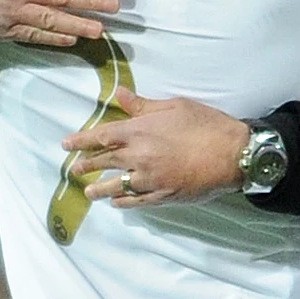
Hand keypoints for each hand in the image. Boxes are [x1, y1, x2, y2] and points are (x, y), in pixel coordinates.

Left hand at [62, 91, 248, 206]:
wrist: (233, 154)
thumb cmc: (206, 125)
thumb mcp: (174, 106)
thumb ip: (143, 105)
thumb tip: (120, 95)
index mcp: (140, 131)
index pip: (101, 136)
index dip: (81, 141)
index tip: (66, 144)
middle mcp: (139, 157)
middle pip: (104, 162)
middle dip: (86, 166)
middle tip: (73, 169)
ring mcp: (150, 180)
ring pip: (117, 186)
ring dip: (100, 189)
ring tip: (89, 192)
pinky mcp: (163, 196)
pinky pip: (137, 201)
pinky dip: (124, 202)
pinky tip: (117, 203)